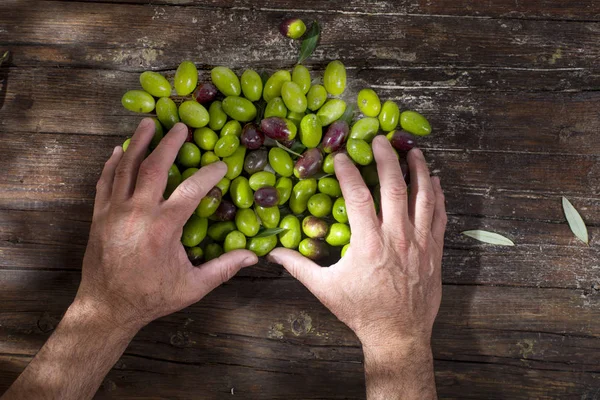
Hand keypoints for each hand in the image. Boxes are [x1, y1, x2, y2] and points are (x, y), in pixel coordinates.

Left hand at [78, 118, 257, 332]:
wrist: (107, 308)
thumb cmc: (152, 297)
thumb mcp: (193, 286)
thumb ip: (223, 268)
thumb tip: (253, 256)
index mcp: (163, 227)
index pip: (191, 189)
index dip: (209, 174)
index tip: (220, 165)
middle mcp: (137, 212)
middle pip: (154, 166)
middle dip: (168, 143)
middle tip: (179, 126)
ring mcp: (115, 212)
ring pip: (125, 168)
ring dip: (137, 143)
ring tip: (146, 123)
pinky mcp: (99, 216)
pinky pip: (105, 182)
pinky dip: (112, 164)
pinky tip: (118, 151)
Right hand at [269, 136, 445, 349]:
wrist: (398, 334)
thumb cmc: (360, 311)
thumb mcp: (325, 289)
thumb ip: (299, 267)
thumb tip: (272, 254)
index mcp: (368, 243)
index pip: (358, 196)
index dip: (349, 172)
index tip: (341, 155)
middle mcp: (397, 237)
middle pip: (394, 186)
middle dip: (387, 158)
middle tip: (382, 140)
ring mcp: (420, 242)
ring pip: (422, 197)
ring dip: (418, 170)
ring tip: (414, 150)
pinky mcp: (435, 250)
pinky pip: (439, 216)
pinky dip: (437, 196)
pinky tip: (434, 181)